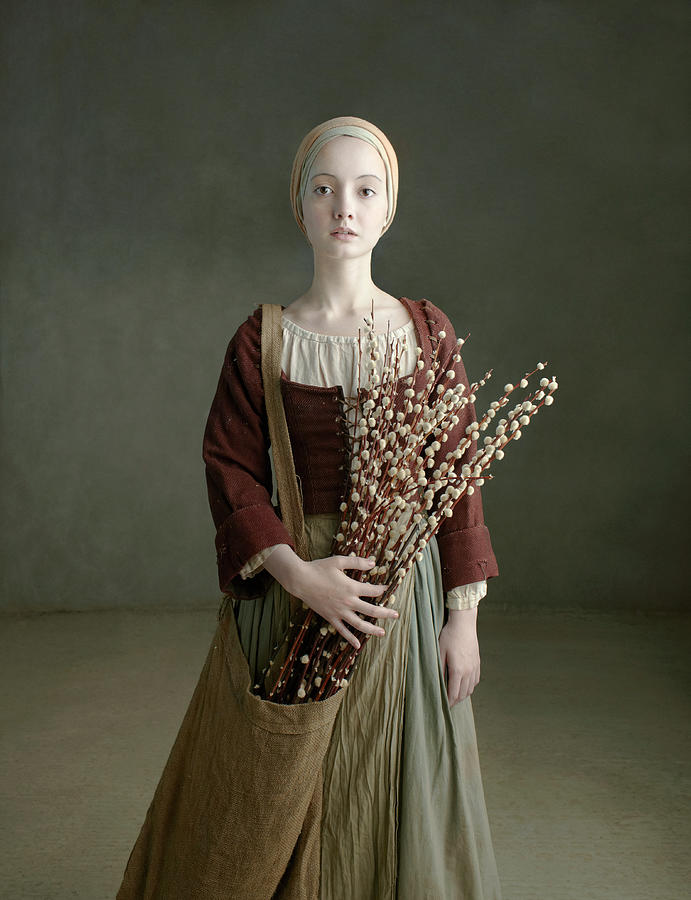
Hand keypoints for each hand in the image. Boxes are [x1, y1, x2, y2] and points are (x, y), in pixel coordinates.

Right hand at [265, 547, 398, 650]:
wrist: (300, 580)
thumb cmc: (319, 568)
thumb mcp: (339, 561)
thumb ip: (357, 562)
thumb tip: (373, 562)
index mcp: (351, 587)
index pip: (372, 591)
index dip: (382, 590)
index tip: (386, 589)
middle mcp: (348, 602)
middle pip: (371, 610)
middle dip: (385, 613)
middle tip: (396, 615)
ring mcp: (339, 612)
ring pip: (359, 624)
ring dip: (372, 629)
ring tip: (382, 633)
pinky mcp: (331, 618)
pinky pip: (342, 631)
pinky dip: (350, 639)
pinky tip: (358, 645)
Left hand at [438, 609, 479, 706]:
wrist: (464, 623)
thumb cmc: (449, 636)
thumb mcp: (439, 652)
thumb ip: (439, 669)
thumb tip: (436, 683)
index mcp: (458, 670)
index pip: (453, 693)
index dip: (448, 702)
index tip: (443, 707)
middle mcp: (468, 671)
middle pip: (463, 693)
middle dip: (455, 701)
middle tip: (448, 704)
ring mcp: (474, 667)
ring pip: (470, 688)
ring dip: (463, 694)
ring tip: (455, 696)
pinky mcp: (477, 662)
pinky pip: (475, 680)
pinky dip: (470, 686)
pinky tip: (464, 685)